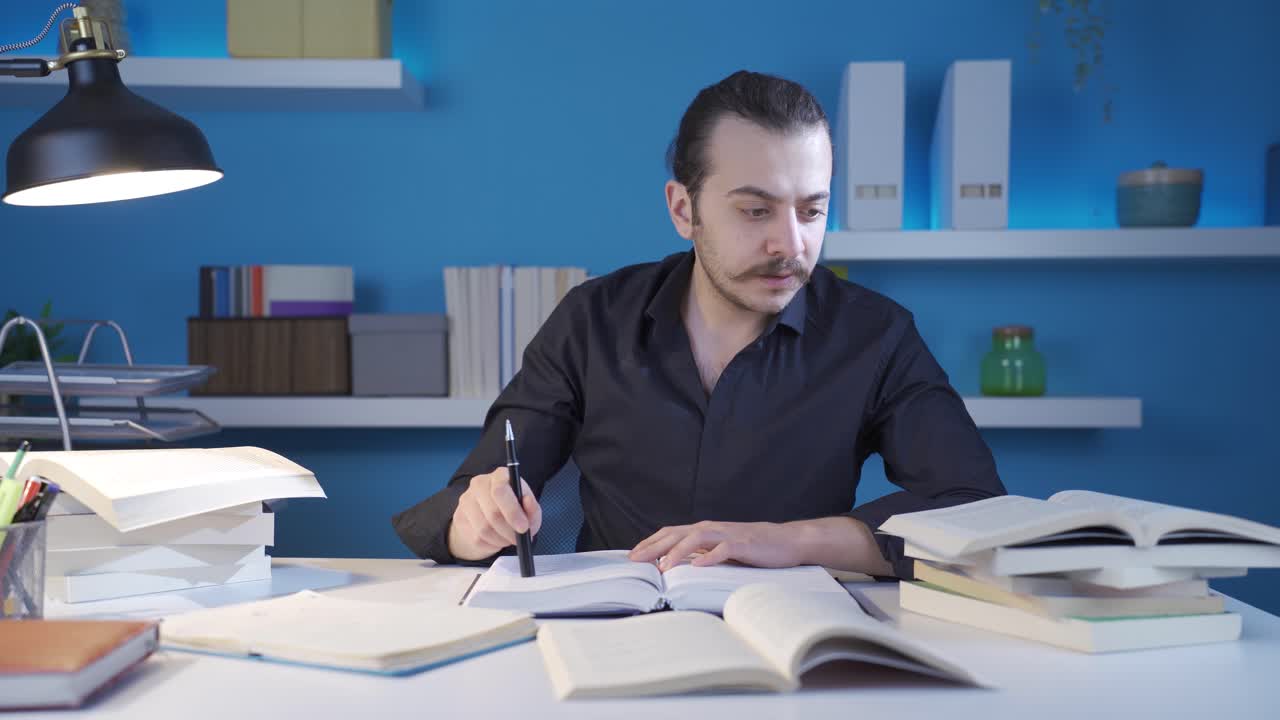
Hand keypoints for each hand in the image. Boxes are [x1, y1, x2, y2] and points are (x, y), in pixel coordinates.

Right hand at [447, 467, 541, 560]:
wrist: (490, 518)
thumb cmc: (513, 510)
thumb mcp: (528, 509)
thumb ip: (532, 507)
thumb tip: (527, 502)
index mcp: (500, 475)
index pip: (500, 490)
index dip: (512, 511)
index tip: (523, 527)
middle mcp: (480, 483)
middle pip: (492, 512)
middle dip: (509, 530)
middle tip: (518, 539)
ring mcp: (467, 500)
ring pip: (484, 528)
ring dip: (501, 539)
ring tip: (509, 538)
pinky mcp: (460, 517)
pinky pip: (477, 538)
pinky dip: (491, 544)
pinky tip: (497, 539)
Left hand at [628, 520, 806, 570]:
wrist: (786, 541)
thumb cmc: (753, 548)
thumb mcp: (721, 550)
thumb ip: (701, 554)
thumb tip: (675, 566)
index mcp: (705, 531)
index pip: (670, 533)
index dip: (650, 542)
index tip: (632, 555)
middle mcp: (712, 529)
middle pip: (677, 534)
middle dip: (654, 546)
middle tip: (635, 560)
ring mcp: (728, 535)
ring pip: (696, 539)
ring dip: (677, 552)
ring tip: (663, 567)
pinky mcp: (744, 544)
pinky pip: (724, 549)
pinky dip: (710, 557)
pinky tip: (698, 566)